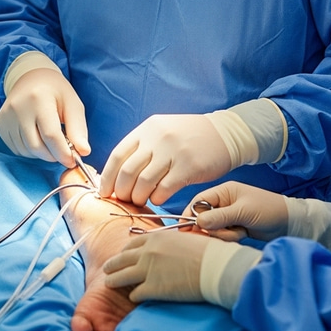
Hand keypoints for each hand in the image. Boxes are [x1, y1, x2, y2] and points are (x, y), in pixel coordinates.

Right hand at [0, 67, 88, 164]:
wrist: (32, 78)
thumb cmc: (56, 92)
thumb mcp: (73, 104)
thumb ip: (78, 129)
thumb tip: (84, 152)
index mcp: (39, 98)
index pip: (51, 135)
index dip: (63, 152)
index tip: (72, 161)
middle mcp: (18, 107)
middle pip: (37, 146)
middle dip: (53, 155)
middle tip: (63, 151)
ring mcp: (6, 116)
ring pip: (26, 150)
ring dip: (42, 153)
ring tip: (51, 140)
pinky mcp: (0, 123)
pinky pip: (17, 149)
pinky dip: (30, 150)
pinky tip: (37, 137)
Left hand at [98, 114, 230, 205]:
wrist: (224, 133)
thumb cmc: (188, 137)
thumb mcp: (161, 131)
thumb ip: (141, 147)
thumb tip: (116, 175)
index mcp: (146, 129)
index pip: (117, 156)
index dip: (107, 178)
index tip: (105, 192)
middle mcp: (157, 138)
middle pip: (127, 172)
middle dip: (121, 192)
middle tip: (124, 200)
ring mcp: (173, 152)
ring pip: (143, 183)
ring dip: (138, 198)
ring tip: (141, 201)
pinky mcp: (188, 167)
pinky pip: (164, 189)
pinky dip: (157, 199)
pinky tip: (159, 199)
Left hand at [103, 230, 209, 302]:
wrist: (213, 266)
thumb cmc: (205, 251)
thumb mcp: (182, 238)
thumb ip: (168, 242)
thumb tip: (165, 248)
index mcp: (155, 237)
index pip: (132, 243)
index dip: (124, 251)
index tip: (122, 255)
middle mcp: (147, 252)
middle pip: (121, 259)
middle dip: (112, 264)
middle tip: (106, 268)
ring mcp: (148, 270)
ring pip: (121, 276)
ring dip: (113, 280)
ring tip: (108, 283)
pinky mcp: (153, 288)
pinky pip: (135, 293)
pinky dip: (133, 295)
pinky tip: (133, 297)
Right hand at [189, 181, 330, 256]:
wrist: (288, 223)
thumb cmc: (267, 210)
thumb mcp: (243, 212)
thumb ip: (220, 217)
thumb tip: (197, 222)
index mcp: (224, 192)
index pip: (199, 201)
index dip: (191, 214)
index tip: (186, 228)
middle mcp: (224, 202)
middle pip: (204, 217)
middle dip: (212, 227)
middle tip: (226, 231)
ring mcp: (229, 216)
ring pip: (213, 229)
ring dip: (224, 234)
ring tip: (240, 232)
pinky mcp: (234, 227)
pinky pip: (223, 235)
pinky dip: (230, 238)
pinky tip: (243, 234)